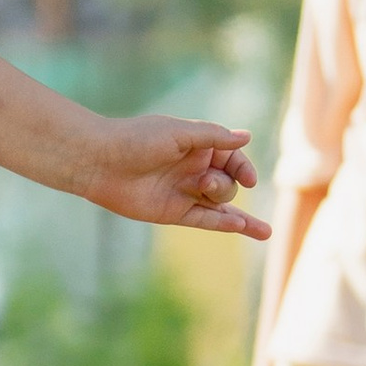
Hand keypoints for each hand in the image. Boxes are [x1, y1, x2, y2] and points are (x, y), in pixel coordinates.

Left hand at [86, 114, 269, 236]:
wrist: (100, 161)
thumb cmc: (137, 139)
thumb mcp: (179, 133)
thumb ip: (213, 137)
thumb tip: (246, 137)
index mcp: (197, 147)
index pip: (232, 158)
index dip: (243, 168)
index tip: (249, 178)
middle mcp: (193, 170)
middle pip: (227, 184)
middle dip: (224, 187)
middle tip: (204, 183)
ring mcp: (184, 192)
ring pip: (220, 206)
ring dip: (242, 218)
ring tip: (264, 232)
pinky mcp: (172, 212)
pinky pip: (204, 220)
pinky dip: (223, 224)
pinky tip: (244, 228)